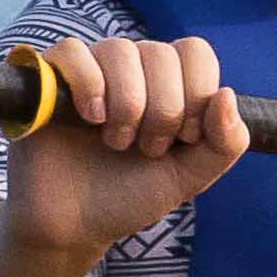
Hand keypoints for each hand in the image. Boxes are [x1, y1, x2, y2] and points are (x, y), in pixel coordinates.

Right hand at [0, 35, 245, 259]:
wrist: (76, 225)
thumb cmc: (132, 195)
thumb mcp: (191, 176)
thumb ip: (224, 143)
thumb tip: (226, 94)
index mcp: (168, 83)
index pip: (195, 52)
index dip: (196, 93)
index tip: (185, 138)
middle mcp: (131, 68)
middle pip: (160, 53)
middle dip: (163, 111)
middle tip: (147, 149)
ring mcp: (91, 70)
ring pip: (120, 50)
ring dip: (127, 106)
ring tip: (117, 142)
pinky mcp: (50, 79)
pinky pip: (73, 51)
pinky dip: (88, 85)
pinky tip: (90, 119)